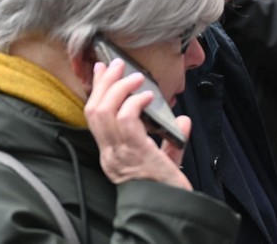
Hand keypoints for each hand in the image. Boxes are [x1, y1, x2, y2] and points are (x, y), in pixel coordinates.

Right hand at [84, 59, 192, 189]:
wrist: (171, 211)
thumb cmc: (167, 189)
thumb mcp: (166, 161)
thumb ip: (171, 141)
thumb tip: (183, 120)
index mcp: (112, 155)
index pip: (94, 118)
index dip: (97, 91)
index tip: (103, 71)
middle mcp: (110, 154)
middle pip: (94, 111)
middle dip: (104, 83)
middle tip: (116, 65)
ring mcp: (120, 154)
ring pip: (105, 112)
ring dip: (119, 88)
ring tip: (135, 76)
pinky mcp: (135, 153)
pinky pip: (127, 120)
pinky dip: (135, 102)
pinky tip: (148, 95)